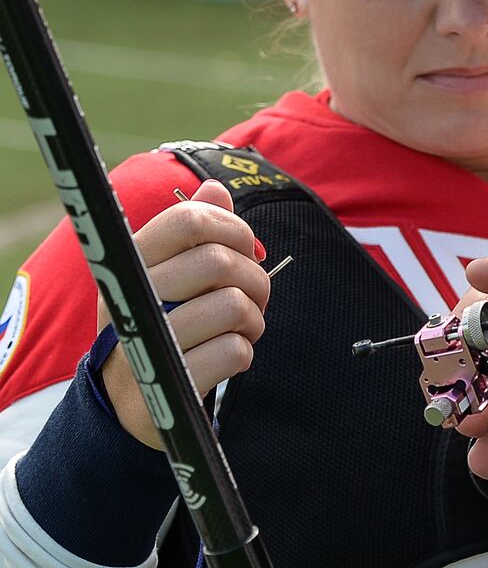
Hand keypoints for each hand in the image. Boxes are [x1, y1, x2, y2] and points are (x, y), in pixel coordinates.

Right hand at [99, 179, 268, 447]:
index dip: (232, 227)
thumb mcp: (167, 277)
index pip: (187, 219)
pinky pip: (234, 351)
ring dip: (253, 319)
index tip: (244, 247)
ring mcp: (144, 346)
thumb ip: (192, 233)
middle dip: (254, 278)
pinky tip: (227, 358)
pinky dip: (243, 354)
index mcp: (129, 264)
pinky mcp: (168, 386)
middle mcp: (130, 300)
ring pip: (232, 306)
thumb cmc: (162, 326)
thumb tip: (215, 189)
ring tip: (241, 328)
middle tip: (254, 294)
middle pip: (218, 261)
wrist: (133, 403)